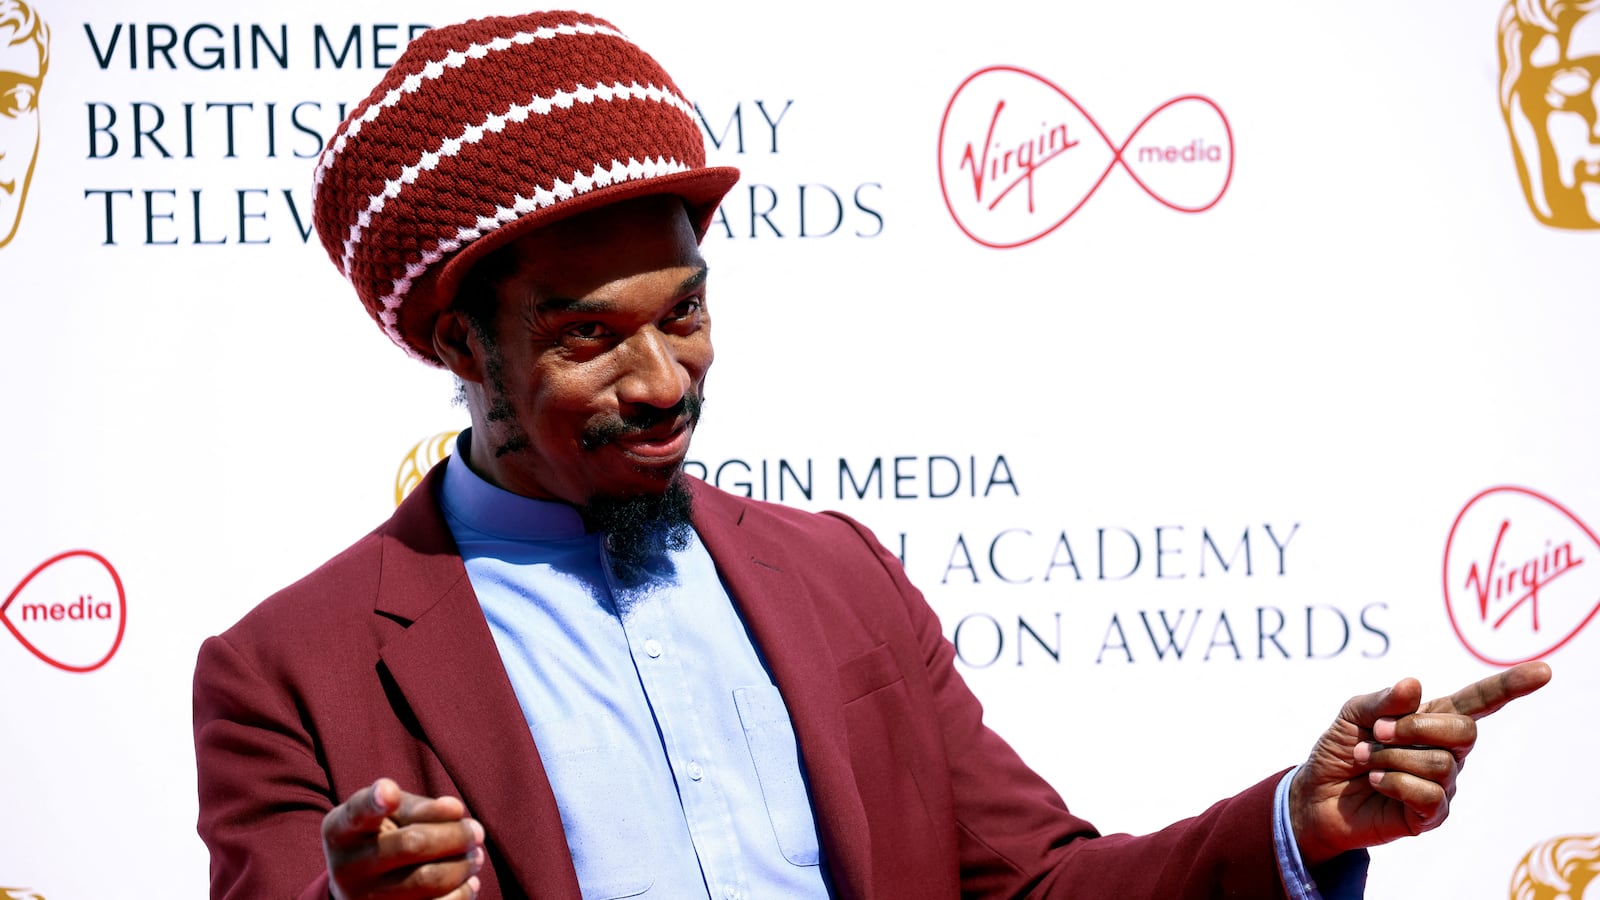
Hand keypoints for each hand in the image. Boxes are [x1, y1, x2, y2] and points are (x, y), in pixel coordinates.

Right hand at [322, 777, 485, 899]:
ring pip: (427, 879)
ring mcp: (363, 899)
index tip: (389, 791)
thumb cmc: (385, 835)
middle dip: (455, 835)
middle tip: (476, 831)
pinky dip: (461, 893)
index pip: (358, 813)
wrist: (363, 888)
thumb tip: (455, 810)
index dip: (374, 802)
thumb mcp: (393, 814)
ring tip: (475, 855)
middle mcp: (346, 867)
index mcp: (341, 831)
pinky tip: (469, 882)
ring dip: (462, 865)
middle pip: (412, 844)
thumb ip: (420, 808)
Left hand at [1289, 661, 1551, 865]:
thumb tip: (1415, 685)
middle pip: (1465, 731)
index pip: (1480, 701)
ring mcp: (1443, 784)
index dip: (1511, 686)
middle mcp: (1446, 750)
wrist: (1317, 794)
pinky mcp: (1431, 814)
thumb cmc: (1341, 750)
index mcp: (1433, 718)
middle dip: (1416, 727)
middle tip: (1378, 731)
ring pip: (1441, 764)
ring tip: (1368, 760)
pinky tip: (1376, 781)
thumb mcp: (1352, 715)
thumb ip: (1381, 701)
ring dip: (1393, 757)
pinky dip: (1394, 782)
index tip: (1544, 671)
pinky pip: (1428, 794)